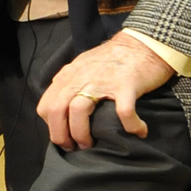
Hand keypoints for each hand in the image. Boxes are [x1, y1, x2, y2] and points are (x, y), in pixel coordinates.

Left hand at [37, 32, 175, 149]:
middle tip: (74, 148)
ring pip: (79, 110)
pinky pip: (124, 111)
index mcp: (69, 76)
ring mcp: (103, 80)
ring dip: (82, 133)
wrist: (144, 42)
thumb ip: (70, 83)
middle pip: (57, 110)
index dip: (51, 126)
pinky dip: (130, 125)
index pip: (46, 104)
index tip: (63, 138)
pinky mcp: (127, 84)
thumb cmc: (114, 58)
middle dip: (61, 135)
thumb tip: (61, 106)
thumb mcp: (83, 66)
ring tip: (93, 145)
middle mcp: (81, 77)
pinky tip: (137, 131)